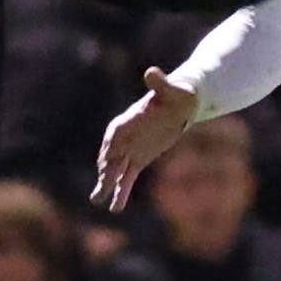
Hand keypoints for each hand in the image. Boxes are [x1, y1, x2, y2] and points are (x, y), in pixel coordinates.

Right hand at [94, 66, 197, 210]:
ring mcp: (130, 149)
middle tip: (99, 189)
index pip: (115, 135)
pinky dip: (121, 191)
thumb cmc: (177, 94)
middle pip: (111, 156)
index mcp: (129, 119)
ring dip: (107, 185)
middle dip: (105, 172)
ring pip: (116, 170)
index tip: (106, 161)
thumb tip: (151, 73)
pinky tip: (115, 207)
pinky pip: (127, 177)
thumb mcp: (172, 89)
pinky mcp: (138, 159)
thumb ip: (159, 83)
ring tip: (98, 202)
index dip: (111, 148)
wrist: (182, 104)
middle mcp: (125, 136)